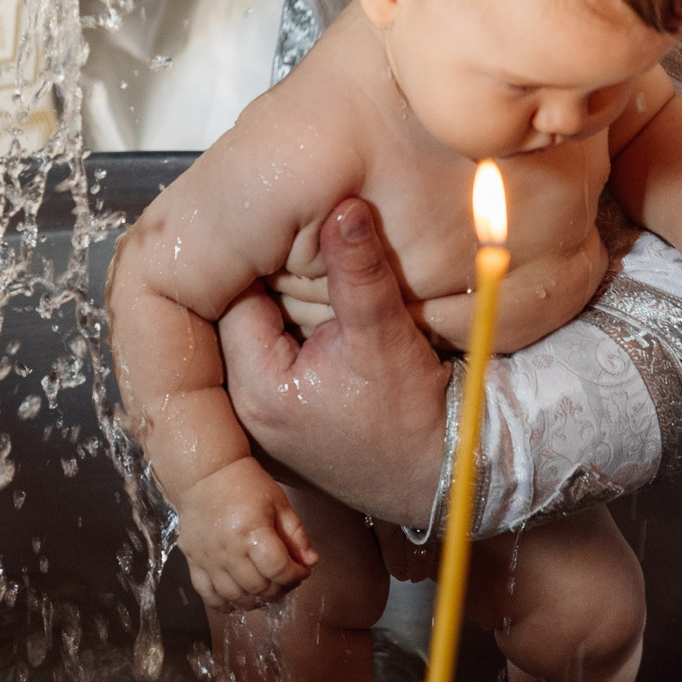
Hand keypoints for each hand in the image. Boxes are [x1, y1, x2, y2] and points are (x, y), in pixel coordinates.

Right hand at [174, 458, 316, 610]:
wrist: (205, 475)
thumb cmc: (246, 484)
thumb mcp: (279, 503)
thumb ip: (296, 534)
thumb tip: (311, 562)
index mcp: (251, 531)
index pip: (278, 569)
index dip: (296, 575)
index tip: (302, 571)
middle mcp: (228, 550)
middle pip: (259, 587)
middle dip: (280, 589)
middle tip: (286, 579)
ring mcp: (208, 559)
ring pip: (236, 597)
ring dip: (257, 600)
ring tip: (267, 589)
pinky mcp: (193, 563)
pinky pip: (209, 596)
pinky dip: (225, 605)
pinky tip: (239, 599)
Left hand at [218, 199, 452, 526]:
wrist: (445, 475)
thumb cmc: (414, 419)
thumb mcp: (385, 334)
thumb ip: (359, 268)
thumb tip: (345, 206)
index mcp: (256, 387)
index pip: (237, 296)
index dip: (263, 258)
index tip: (291, 231)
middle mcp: (246, 406)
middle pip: (243, 315)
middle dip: (272, 281)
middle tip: (302, 243)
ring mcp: (263, 418)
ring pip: (259, 335)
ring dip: (284, 307)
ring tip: (314, 275)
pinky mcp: (284, 419)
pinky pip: (274, 356)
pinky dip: (293, 332)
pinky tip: (320, 315)